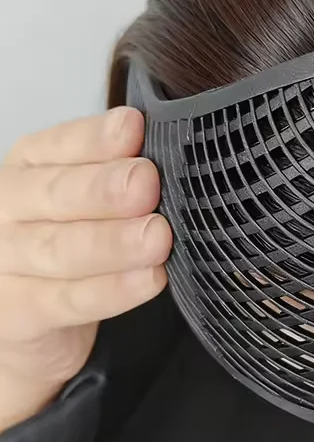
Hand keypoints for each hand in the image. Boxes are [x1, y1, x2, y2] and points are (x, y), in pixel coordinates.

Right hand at [0, 108, 171, 431]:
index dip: (97, 138)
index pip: (60, 144)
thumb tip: (170, 151)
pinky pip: (67, 301)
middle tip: (146, 183)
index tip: (133, 127)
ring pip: (59, 249)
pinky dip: (112, 290)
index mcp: (30, 167)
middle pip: (55, 194)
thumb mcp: (88, 198)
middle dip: (104, 189)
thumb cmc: (71, 236)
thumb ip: (121, 172)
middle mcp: (9, 208)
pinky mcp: (19, 313)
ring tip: (157, 236)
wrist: (30, 315)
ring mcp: (6, 262)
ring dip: (114, 242)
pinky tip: (150, 278)